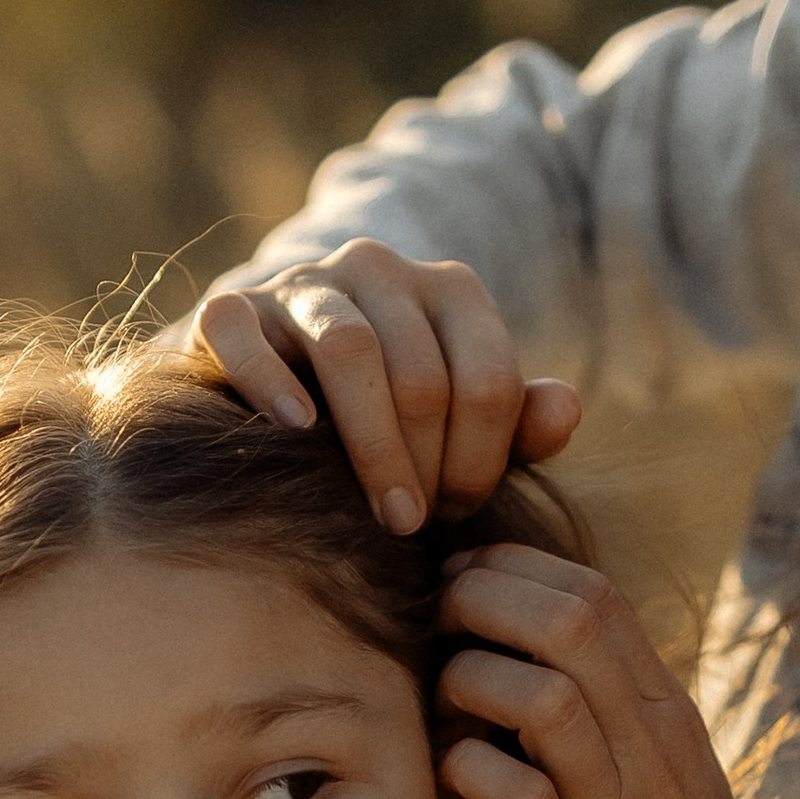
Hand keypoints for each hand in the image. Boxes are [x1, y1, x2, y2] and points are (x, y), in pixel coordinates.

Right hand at [192, 238, 579, 526]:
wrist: (280, 395)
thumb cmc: (390, 423)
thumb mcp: (462, 427)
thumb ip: (518, 423)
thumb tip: (564, 410)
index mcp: (451, 291)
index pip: (487, 379)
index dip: (479, 462)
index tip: (455, 516)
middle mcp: (381, 269)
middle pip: (421, 375)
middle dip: (424, 467)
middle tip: (413, 528)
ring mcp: (304, 283)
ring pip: (349, 350)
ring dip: (370, 445)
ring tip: (379, 515)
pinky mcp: (235, 305)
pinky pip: (246, 332)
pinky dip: (270, 382)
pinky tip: (295, 432)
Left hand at [435, 543, 799, 798]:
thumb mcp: (664, 786)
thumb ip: (610, 721)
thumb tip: (528, 664)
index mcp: (666, 716)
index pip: (594, 594)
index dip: (513, 572)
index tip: (462, 586)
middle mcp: (649, 748)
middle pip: (568, 620)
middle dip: (482, 600)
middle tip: (434, 626)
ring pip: (543, 696)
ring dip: (470, 683)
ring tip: (445, 708)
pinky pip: (519, 796)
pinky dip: (469, 774)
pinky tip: (455, 784)